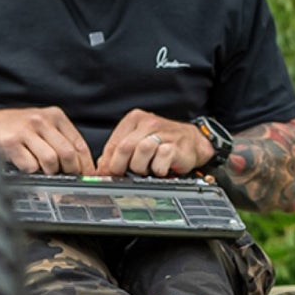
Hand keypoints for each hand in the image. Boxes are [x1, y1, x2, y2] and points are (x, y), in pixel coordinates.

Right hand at [0, 105, 94, 175]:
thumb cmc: (19, 127)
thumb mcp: (44, 125)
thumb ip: (62, 141)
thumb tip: (80, 167)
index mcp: (55, 116)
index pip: (79, 144)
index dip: (85, 164)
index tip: (86, 176)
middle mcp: (41, 120)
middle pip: (67, 154)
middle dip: (70, 171)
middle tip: (65, 177)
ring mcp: (25, 131)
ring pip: (50, 161)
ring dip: (49, 172)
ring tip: (44, 171)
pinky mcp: (10, 143)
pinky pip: (30, 166)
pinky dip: (31, 171)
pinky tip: (26, 165)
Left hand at [97, 110, 215, 177]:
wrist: (193, 142)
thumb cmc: (164, 142)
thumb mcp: (138, 142)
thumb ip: (119, 153)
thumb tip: (102, 170)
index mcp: (135, 120)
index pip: (113, 143)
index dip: (107, 163)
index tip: (106, 175)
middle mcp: (148, 123)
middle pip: (125, 147)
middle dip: (121, 166)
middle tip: (125, 175)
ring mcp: (163, 132)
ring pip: (141, 151)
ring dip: (141, 167)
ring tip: (146, 169)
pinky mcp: (175, 145)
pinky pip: (160, 160)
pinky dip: (158, 169)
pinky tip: (160, 168)